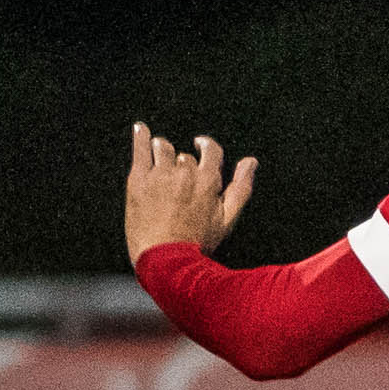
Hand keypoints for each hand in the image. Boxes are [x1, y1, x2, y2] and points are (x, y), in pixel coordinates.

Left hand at [125, 122, 257, 261]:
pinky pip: (140, 148)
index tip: (200, 145)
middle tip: (177, 181)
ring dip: (161, 150)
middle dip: (181, 164)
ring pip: (162, 147)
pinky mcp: (138, 179)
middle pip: (184, 156)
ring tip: (158, 157)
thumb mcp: (227, 220)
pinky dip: (140, 135)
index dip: (206, 146)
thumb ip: (241, 188)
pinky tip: (140, 128)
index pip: (211, 150)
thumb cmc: (197, 244)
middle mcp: (184, 173)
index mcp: (208, 181)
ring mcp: (160, 175)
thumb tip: (251, 162)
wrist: (164, 261)